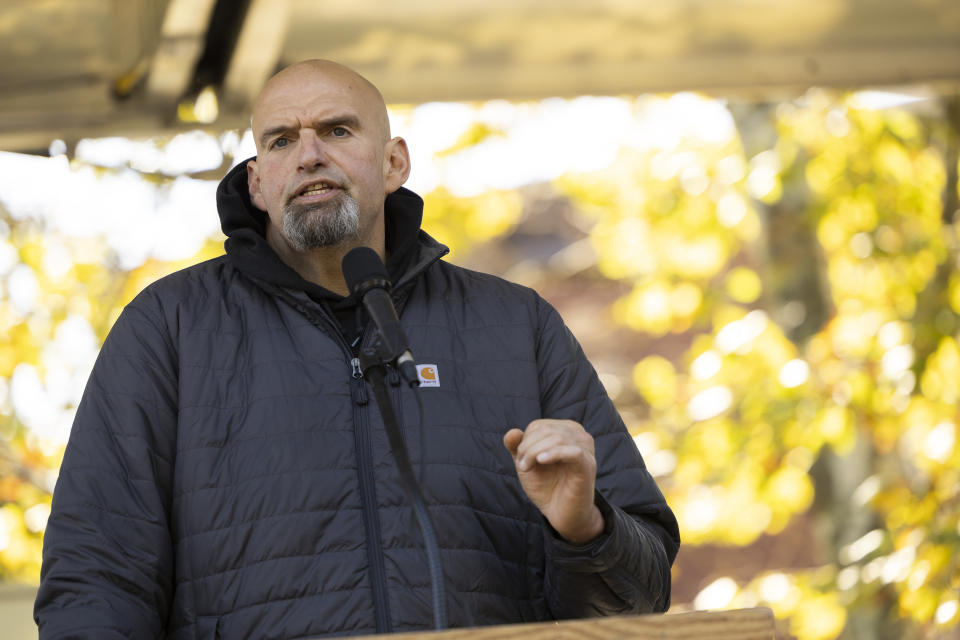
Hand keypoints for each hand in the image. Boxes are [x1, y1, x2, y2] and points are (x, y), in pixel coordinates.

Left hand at [503, 419, 604, 543]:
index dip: (524, 442)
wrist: (561, 514)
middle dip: (527, 448)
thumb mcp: (527, 464)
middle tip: (522, 467)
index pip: (538, 426)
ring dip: (534, 453)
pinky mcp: (588, 465)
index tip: (521, 462)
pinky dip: (554, 453)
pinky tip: (541, 461)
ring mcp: (585, 449)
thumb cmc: (547, 486)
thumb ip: (517, 447)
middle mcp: (578, 435)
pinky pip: (573, 451)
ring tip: (527, 469)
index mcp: (564, 430)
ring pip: (557, 438)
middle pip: (546, 430)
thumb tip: (512, 432)